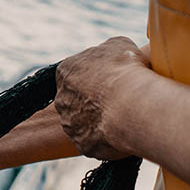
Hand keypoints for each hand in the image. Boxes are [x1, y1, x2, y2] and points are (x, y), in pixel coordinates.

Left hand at [54, 37, 150, 159]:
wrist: (129, 105)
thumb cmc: (125, 70)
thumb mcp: (119, 45)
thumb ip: (107, 51)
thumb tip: (111, 55)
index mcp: (65, 71)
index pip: (75, 73)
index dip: (95, 75)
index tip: (111, 77)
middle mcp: (61, 99)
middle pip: (77, 99)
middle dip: (94, 99)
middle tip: (118, 98)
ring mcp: (69, 124)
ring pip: (84, 121)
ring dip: (100, 118)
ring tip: (123, 114)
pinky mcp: (81, 144)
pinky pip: (93, 139)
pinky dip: (106, 135)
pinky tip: (122, 129)